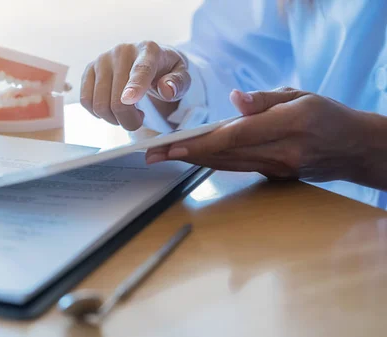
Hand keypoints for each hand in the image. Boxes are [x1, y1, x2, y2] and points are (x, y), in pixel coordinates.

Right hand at [80, 41, 189, 129]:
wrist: (147, 58)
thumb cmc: (165, 70)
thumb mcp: (181, 76)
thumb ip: (178, 83)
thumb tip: (166, 90)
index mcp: (149, 50)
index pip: (141, 70)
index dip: (135, 86)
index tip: (129, 101)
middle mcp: (122, 51)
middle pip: (117, 99)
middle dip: (129, 120)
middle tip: (139, 120)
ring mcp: (102, 59)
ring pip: (100, 104)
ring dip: (114, 119)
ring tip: (128, 113)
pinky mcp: (89, 69)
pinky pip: (86, 101)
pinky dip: (99, 113)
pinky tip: (112, 108)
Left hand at [145, 87, 373, 182]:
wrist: (353, 148)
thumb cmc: (327, 115)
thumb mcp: (301, 95)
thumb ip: (265, 99)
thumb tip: (236, 99)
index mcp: (288, 126)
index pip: (235, 137)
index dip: (201, 143)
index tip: (174, 146)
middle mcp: (280, 153)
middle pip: (224, 156)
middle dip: (185, 155)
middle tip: (153, 154)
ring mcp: (277, 170)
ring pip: (227, 165)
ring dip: (193, 161)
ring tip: (164, 156)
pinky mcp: (274, 177)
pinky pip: (237, 169)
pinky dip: (213, 163)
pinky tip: (193, 158)